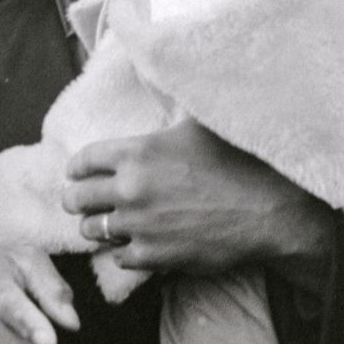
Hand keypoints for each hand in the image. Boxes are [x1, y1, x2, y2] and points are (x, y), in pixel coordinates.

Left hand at [62, 120, 330, 279]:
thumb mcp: (198, 125)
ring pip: (92, 230)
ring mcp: (139, 225)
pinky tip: (135, 246)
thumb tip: (165, 86)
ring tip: (104, 225)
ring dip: (97, 227)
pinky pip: (119, 258)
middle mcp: (129, 188)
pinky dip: (125, 252)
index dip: (76, 167)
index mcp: (136, 151)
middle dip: (76, 199)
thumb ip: (169, 117)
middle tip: (80, 201)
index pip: (82, 159)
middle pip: (76, 198)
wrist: (267, 210)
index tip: (75, 173)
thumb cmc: (238, 161)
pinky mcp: (153, 256)